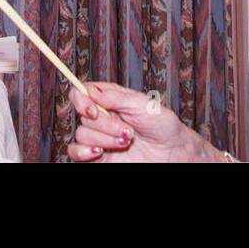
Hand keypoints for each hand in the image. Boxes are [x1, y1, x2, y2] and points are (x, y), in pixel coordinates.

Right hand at [67, 82, 217, 162]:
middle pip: (82, 116)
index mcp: (109, 99)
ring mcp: (99, 137)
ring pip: (82, 135)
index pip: (81, 93)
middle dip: (105, 125)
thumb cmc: (162, 125)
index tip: (94, 110)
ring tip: (126, 141)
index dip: (82, 100)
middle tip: (128, 131)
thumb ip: (115, 97)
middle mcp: (101, 117)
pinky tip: (100, 152)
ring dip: (104, 139)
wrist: (173, 153)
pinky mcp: (98, 157)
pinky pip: (75, 153)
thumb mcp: (142, 104)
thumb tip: (90, 90)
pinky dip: (83, 152)